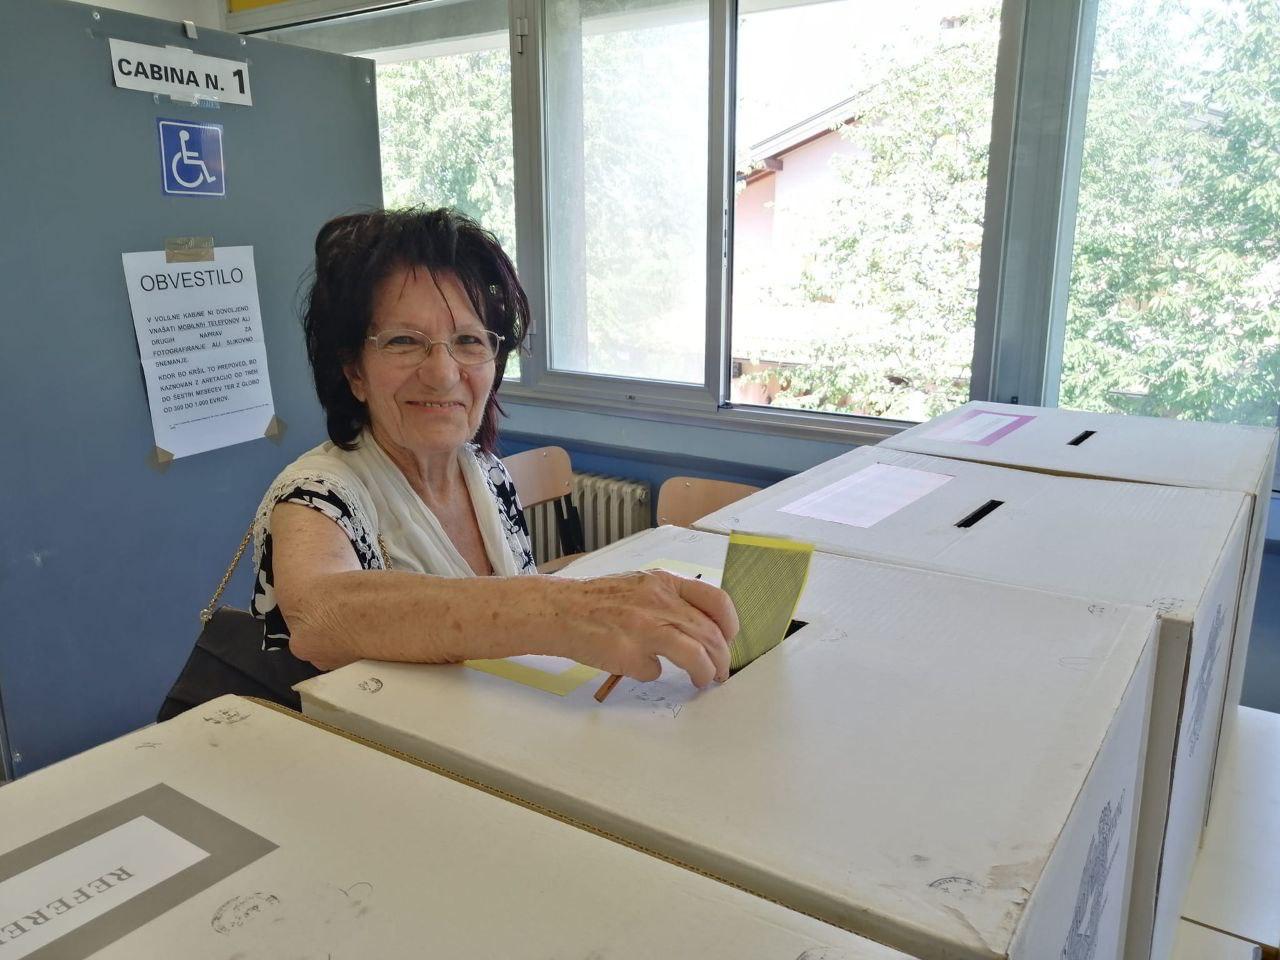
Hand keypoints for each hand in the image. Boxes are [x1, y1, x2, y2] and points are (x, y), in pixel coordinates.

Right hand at [550, 571, 738, 686]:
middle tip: (721, 671)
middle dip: (722, 658)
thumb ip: (670, 598)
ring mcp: (643, 628)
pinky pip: (654, 671)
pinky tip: (639, 666)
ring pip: (694, 655)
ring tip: (704, 680)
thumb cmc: (598, 600)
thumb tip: (703, 623)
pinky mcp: (628, 654)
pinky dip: (652, 673)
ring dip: (705, 672)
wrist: (559, 609)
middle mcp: (657, 602)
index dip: (729, 624)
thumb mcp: (640, 584)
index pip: (715, 599)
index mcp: (663, 582)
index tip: (729, 638)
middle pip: (709, 634)